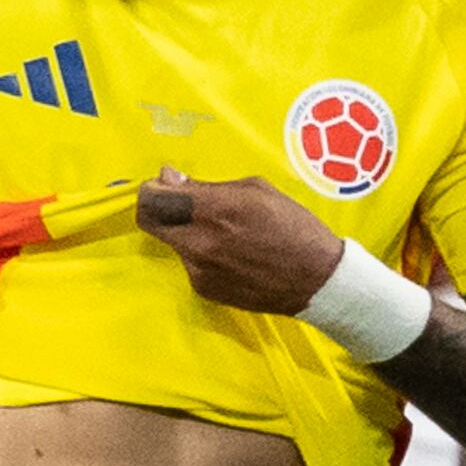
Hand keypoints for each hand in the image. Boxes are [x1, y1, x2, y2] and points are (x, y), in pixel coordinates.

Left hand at [136, 170, 342, 315]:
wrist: (317, 279)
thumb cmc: (294, 227)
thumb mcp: (257, 191)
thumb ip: (207, 185)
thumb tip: (170, 178)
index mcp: (215, 210)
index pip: (153, 198)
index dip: (152, 187)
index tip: (162, 184)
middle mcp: (200, 242)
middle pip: (148, 220)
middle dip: (156, 206)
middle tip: (175, 201)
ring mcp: (198, 269)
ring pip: (171, 241)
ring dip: (184, 230)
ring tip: (222, 230)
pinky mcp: (203, 288)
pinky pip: (189, 262)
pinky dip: (200, 252)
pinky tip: (231, 252)